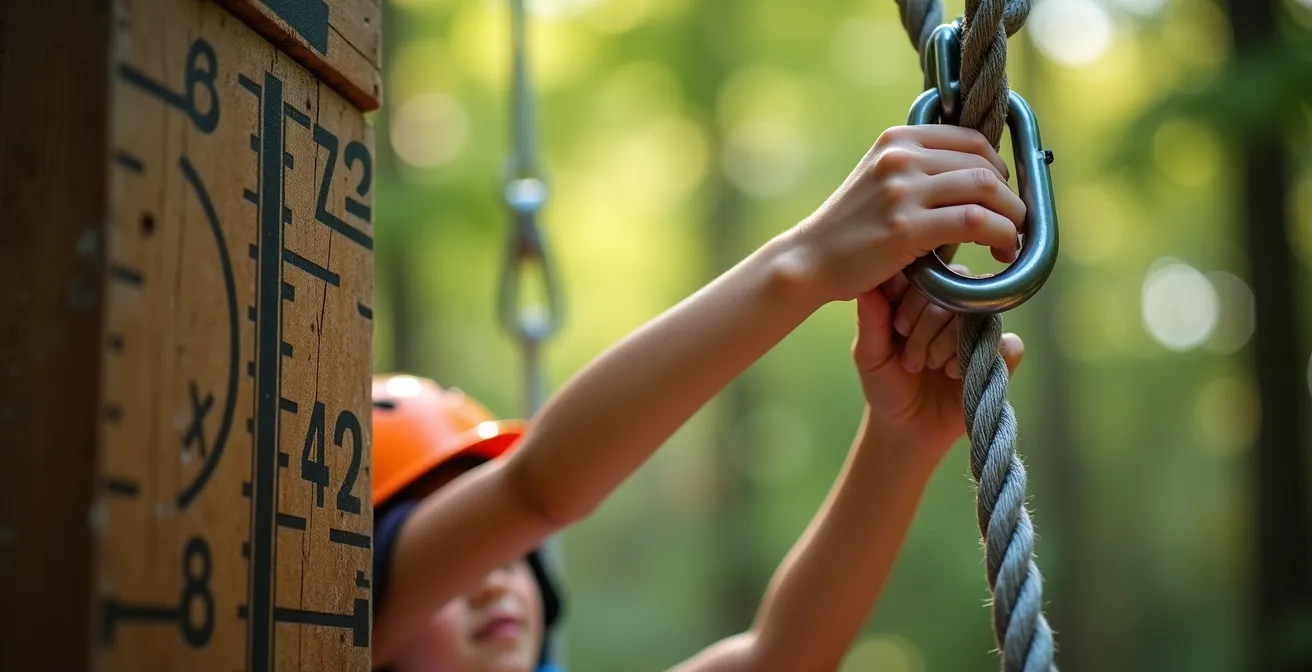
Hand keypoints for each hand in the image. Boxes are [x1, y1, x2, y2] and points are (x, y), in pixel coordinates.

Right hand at [787, 125, 1024, 302]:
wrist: (810, 260)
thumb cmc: (850, 229)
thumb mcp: (880, 180)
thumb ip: (917, 169)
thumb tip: (975, 173)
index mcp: (897, 138)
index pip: (971, 140)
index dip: (998, 168)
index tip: (1002, 195)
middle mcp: (900, 156)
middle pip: (984, 163)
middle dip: (1010, 196)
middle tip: (1014, 223)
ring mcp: (903, 190)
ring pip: (986, 189)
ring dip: (1012, 216)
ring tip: (1010, 240)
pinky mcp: (907, 227)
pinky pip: (975, 222)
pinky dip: (1000, 236)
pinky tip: (1000, 252)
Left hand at [851, 267, 1024, 458]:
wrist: (906, 427)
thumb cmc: (886, 385)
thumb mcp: (870, 354)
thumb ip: (871, 320)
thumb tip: (869, 286)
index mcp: (921, 299)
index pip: (929, 274)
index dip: (915, 297)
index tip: (898, 328)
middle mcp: (952, 309)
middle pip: (957, 289)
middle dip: (928, 325)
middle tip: (910, 359)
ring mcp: (978, 331)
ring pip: (980, 312)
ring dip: (950, 341)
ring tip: (931, 366)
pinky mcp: (998, 357)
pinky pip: (1010, 343)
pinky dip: (984, 356)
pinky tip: (955, 374)